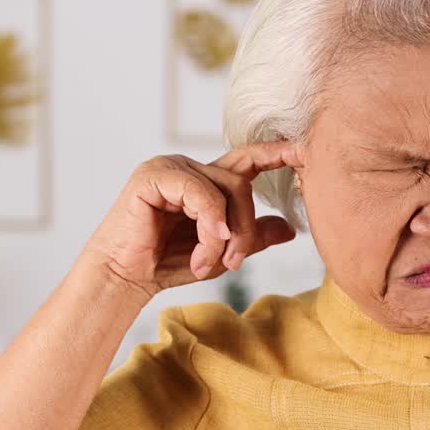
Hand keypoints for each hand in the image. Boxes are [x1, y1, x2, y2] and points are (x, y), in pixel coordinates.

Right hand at [80, 142, 302, 301]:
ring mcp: (171, 167)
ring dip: (224, 236)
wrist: (125, 278)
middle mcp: (190, 167)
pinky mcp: (153, 176)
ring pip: (225, 190)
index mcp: (206, 180)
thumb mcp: (222, 252)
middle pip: (241, 183)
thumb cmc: (168, 263)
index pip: (248, 160)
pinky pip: (199, 194)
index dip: (276, 154)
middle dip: (246, 228)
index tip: (304, 152)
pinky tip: (205, 248)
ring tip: (209, 263)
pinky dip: (209, 224)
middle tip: (236, 262)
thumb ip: (253, 237)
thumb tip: (291, 228)